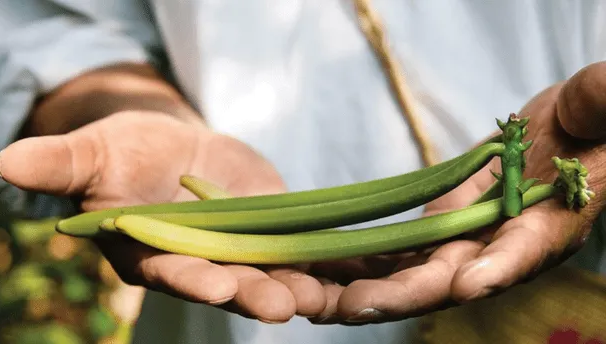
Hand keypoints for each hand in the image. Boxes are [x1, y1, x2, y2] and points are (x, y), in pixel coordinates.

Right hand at [0, 111, 327, 322]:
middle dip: (256, 293)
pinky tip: (357, 264)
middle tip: (285, 306)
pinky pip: (303, 244)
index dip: (195, 276)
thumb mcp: (93, 152)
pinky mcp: (274, 228)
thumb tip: (6, 162)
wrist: (171, 149)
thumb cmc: (124, 152)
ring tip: (328, 295)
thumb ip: (61, 165)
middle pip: (231, 280)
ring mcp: (243, 247)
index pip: (173, 268)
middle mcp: (202, 260)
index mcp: (155, 250)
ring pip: (273, 270)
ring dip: (300, 284)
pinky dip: (327, 256)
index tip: (219, 284)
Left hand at [305, 61, 605, 324]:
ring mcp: (464, 245)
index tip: (465, 284)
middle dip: (399, 295)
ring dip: (364, 291)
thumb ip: (597, 103)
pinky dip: (360, 266)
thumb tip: (601, 92)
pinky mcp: (437, 233)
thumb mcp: (596, 107)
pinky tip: (320, 270)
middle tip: (351, 305)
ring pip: (411, 277)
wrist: (560, 137)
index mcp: (549, 226)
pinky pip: (395, 256)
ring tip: (315, 301)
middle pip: (449, 279)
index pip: (524, 249)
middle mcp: (500, 248)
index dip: (497, 268)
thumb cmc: (585, 122)